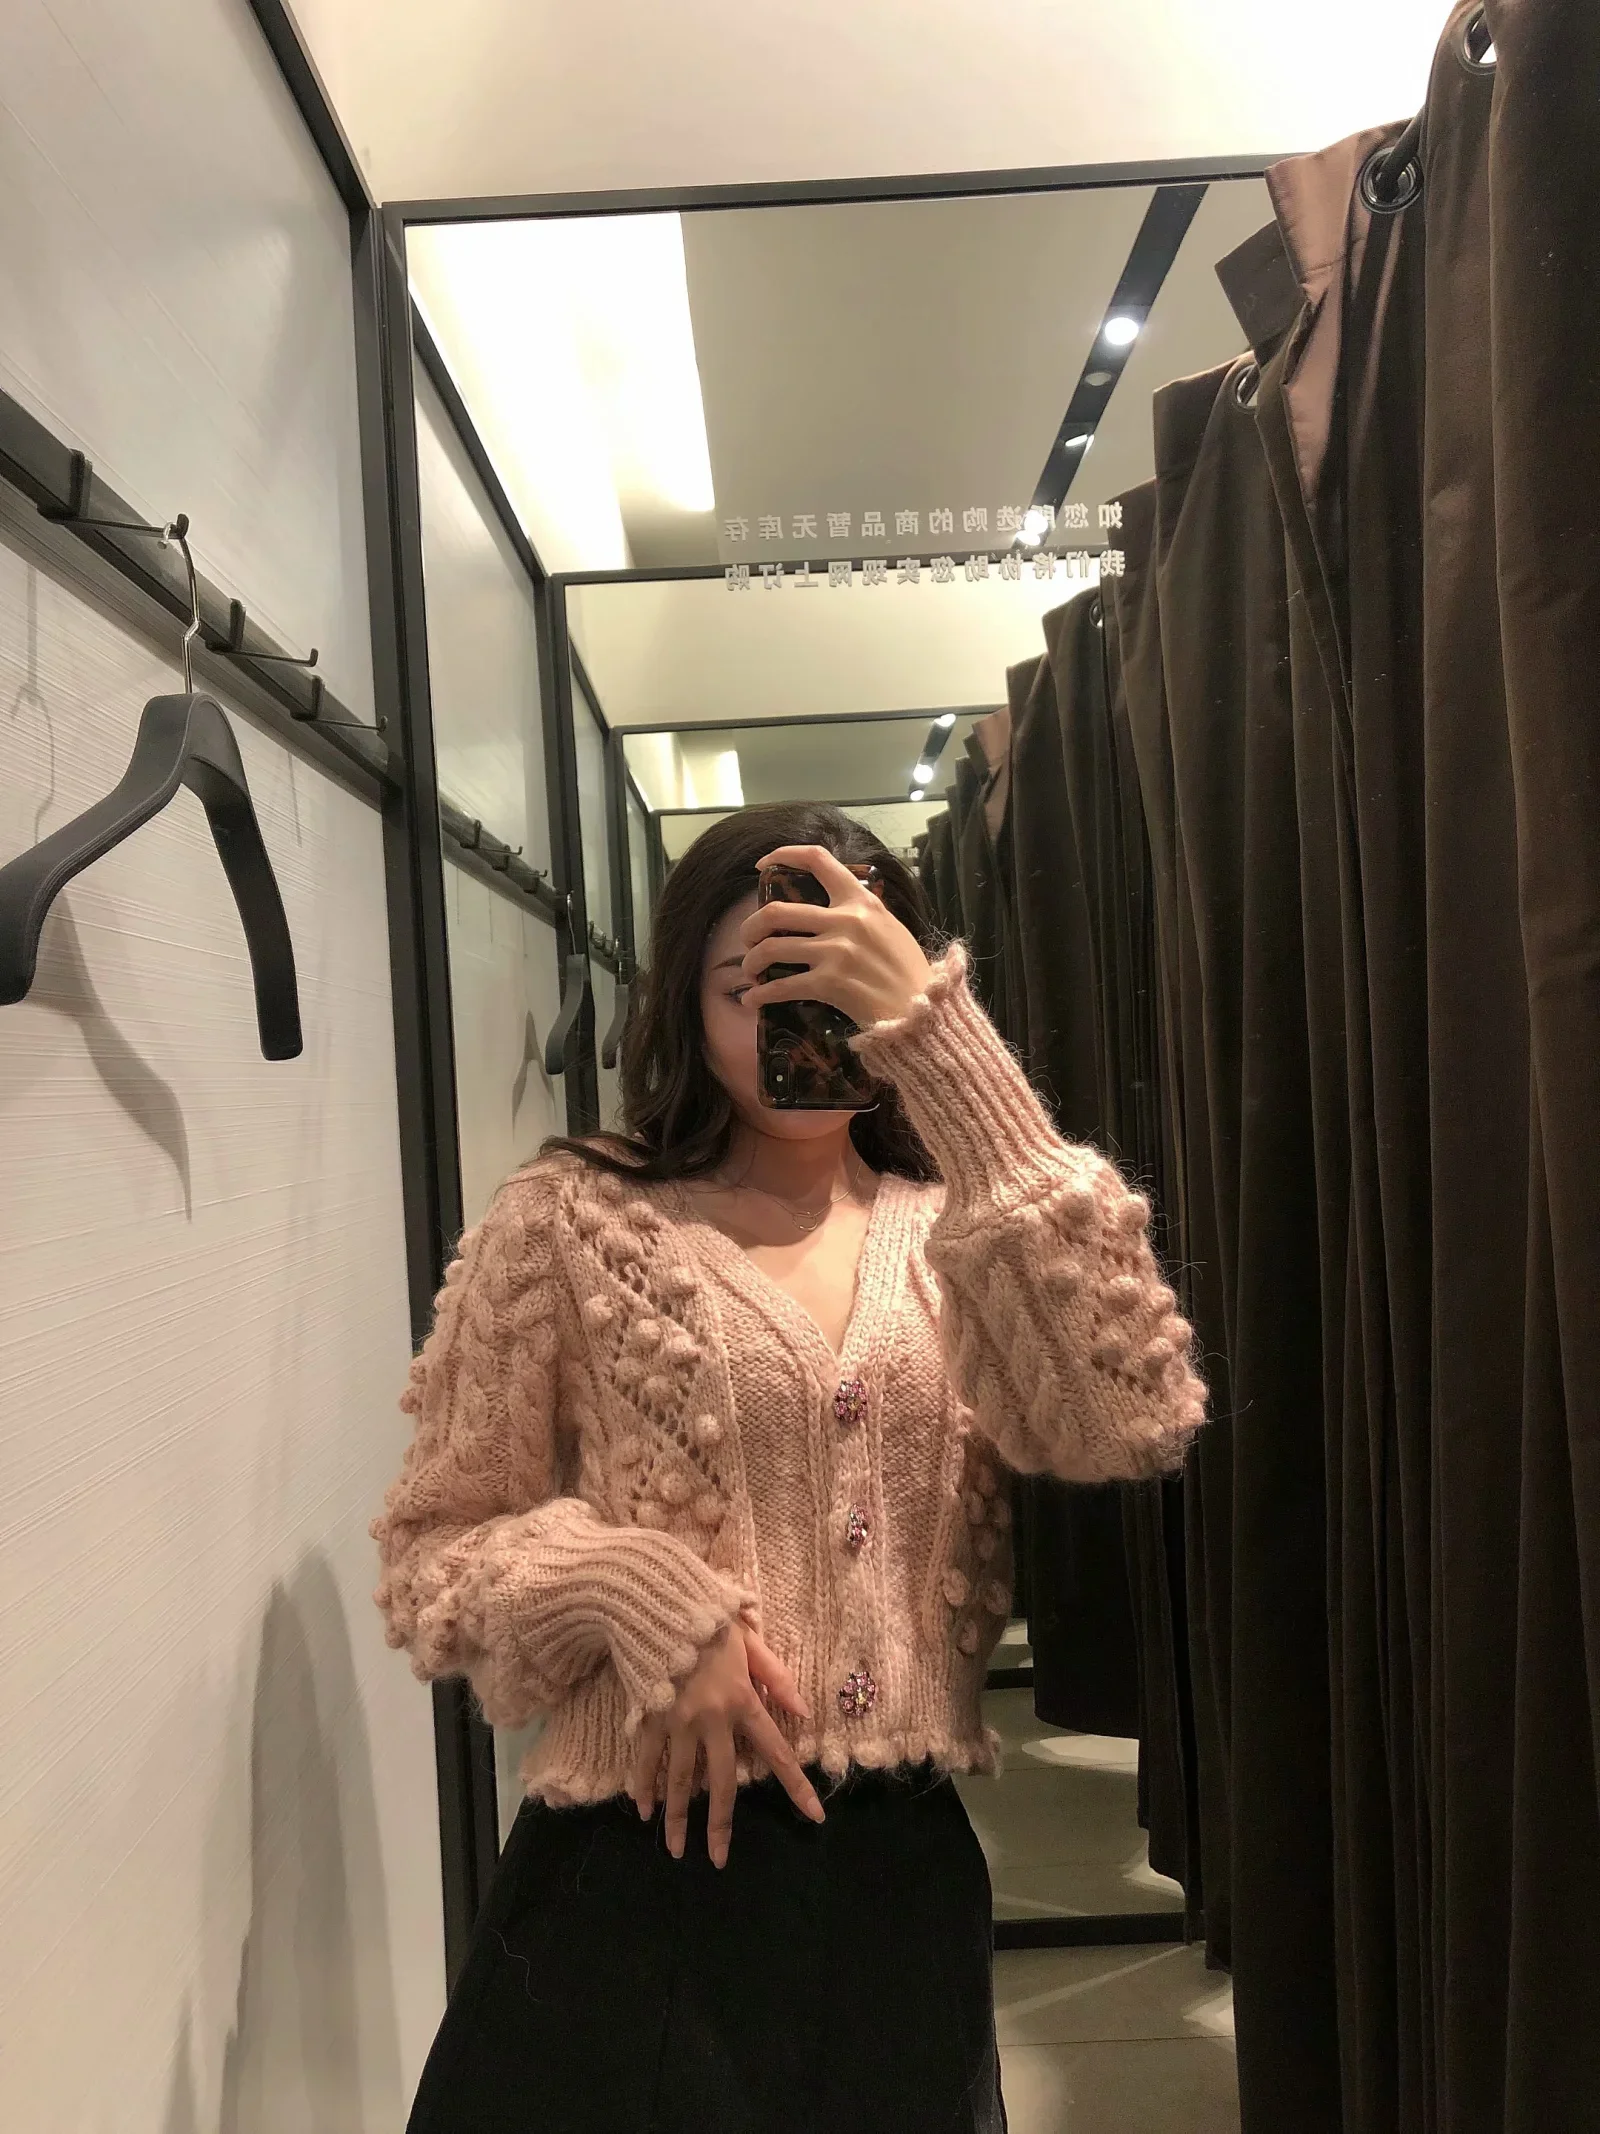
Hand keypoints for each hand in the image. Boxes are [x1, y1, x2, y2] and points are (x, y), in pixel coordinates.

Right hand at [628, 1620, 825, 1867]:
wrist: (656, 1603)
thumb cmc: (707, 1618)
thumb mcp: (750, 1641)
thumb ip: (777, 1676)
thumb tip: (805, 1712)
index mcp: (743, 1701)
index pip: (776, 1752)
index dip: (797, 1786)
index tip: (815, 1817)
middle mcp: (711, 1719)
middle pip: (719, 1783)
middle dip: (720, 1825)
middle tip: (718, 1861)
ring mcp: (677, 1721)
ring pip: (678, 1781)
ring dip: (677, 1819)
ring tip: (675, 1851)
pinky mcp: (649, 1716)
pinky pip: (647, 1760)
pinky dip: (644, 1786)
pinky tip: (644, 1810)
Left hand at [740, 844, 934, 1028]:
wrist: (923, 1011)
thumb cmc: (909, 973)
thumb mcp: (890, 928)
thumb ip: (860, 915)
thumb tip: (829, 910)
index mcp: (861, 901)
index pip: (818, 860)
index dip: (784, 855)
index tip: (763, 865)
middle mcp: (845, 920)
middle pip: (777, 911)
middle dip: (752, 926)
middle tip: (748, 940)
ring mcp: (835, 952)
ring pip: (772, 948)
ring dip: (752, 961)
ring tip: (751, 972)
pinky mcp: (829, 984)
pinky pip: (781, 986)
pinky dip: (760, 995)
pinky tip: (752, 1001)